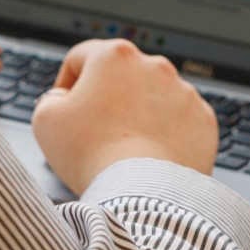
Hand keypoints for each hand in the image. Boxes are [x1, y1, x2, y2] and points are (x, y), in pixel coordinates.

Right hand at [31, 38, 218, 194]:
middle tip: (94, 132)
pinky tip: (150, 155)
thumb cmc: (91, 154)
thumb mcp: (45, 120)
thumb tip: (63, 99)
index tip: (66, 106)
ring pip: (153, 97)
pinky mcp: (203, 119)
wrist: (142, 193)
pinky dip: (166, 133)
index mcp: (115, 55)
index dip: (67, 82)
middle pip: (121, 76)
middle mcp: (154, 65)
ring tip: (124, 148)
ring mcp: (184, 91)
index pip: (82, 57)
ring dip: (139, 114)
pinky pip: (179, 121)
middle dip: (107, 99)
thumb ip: (50, 98)